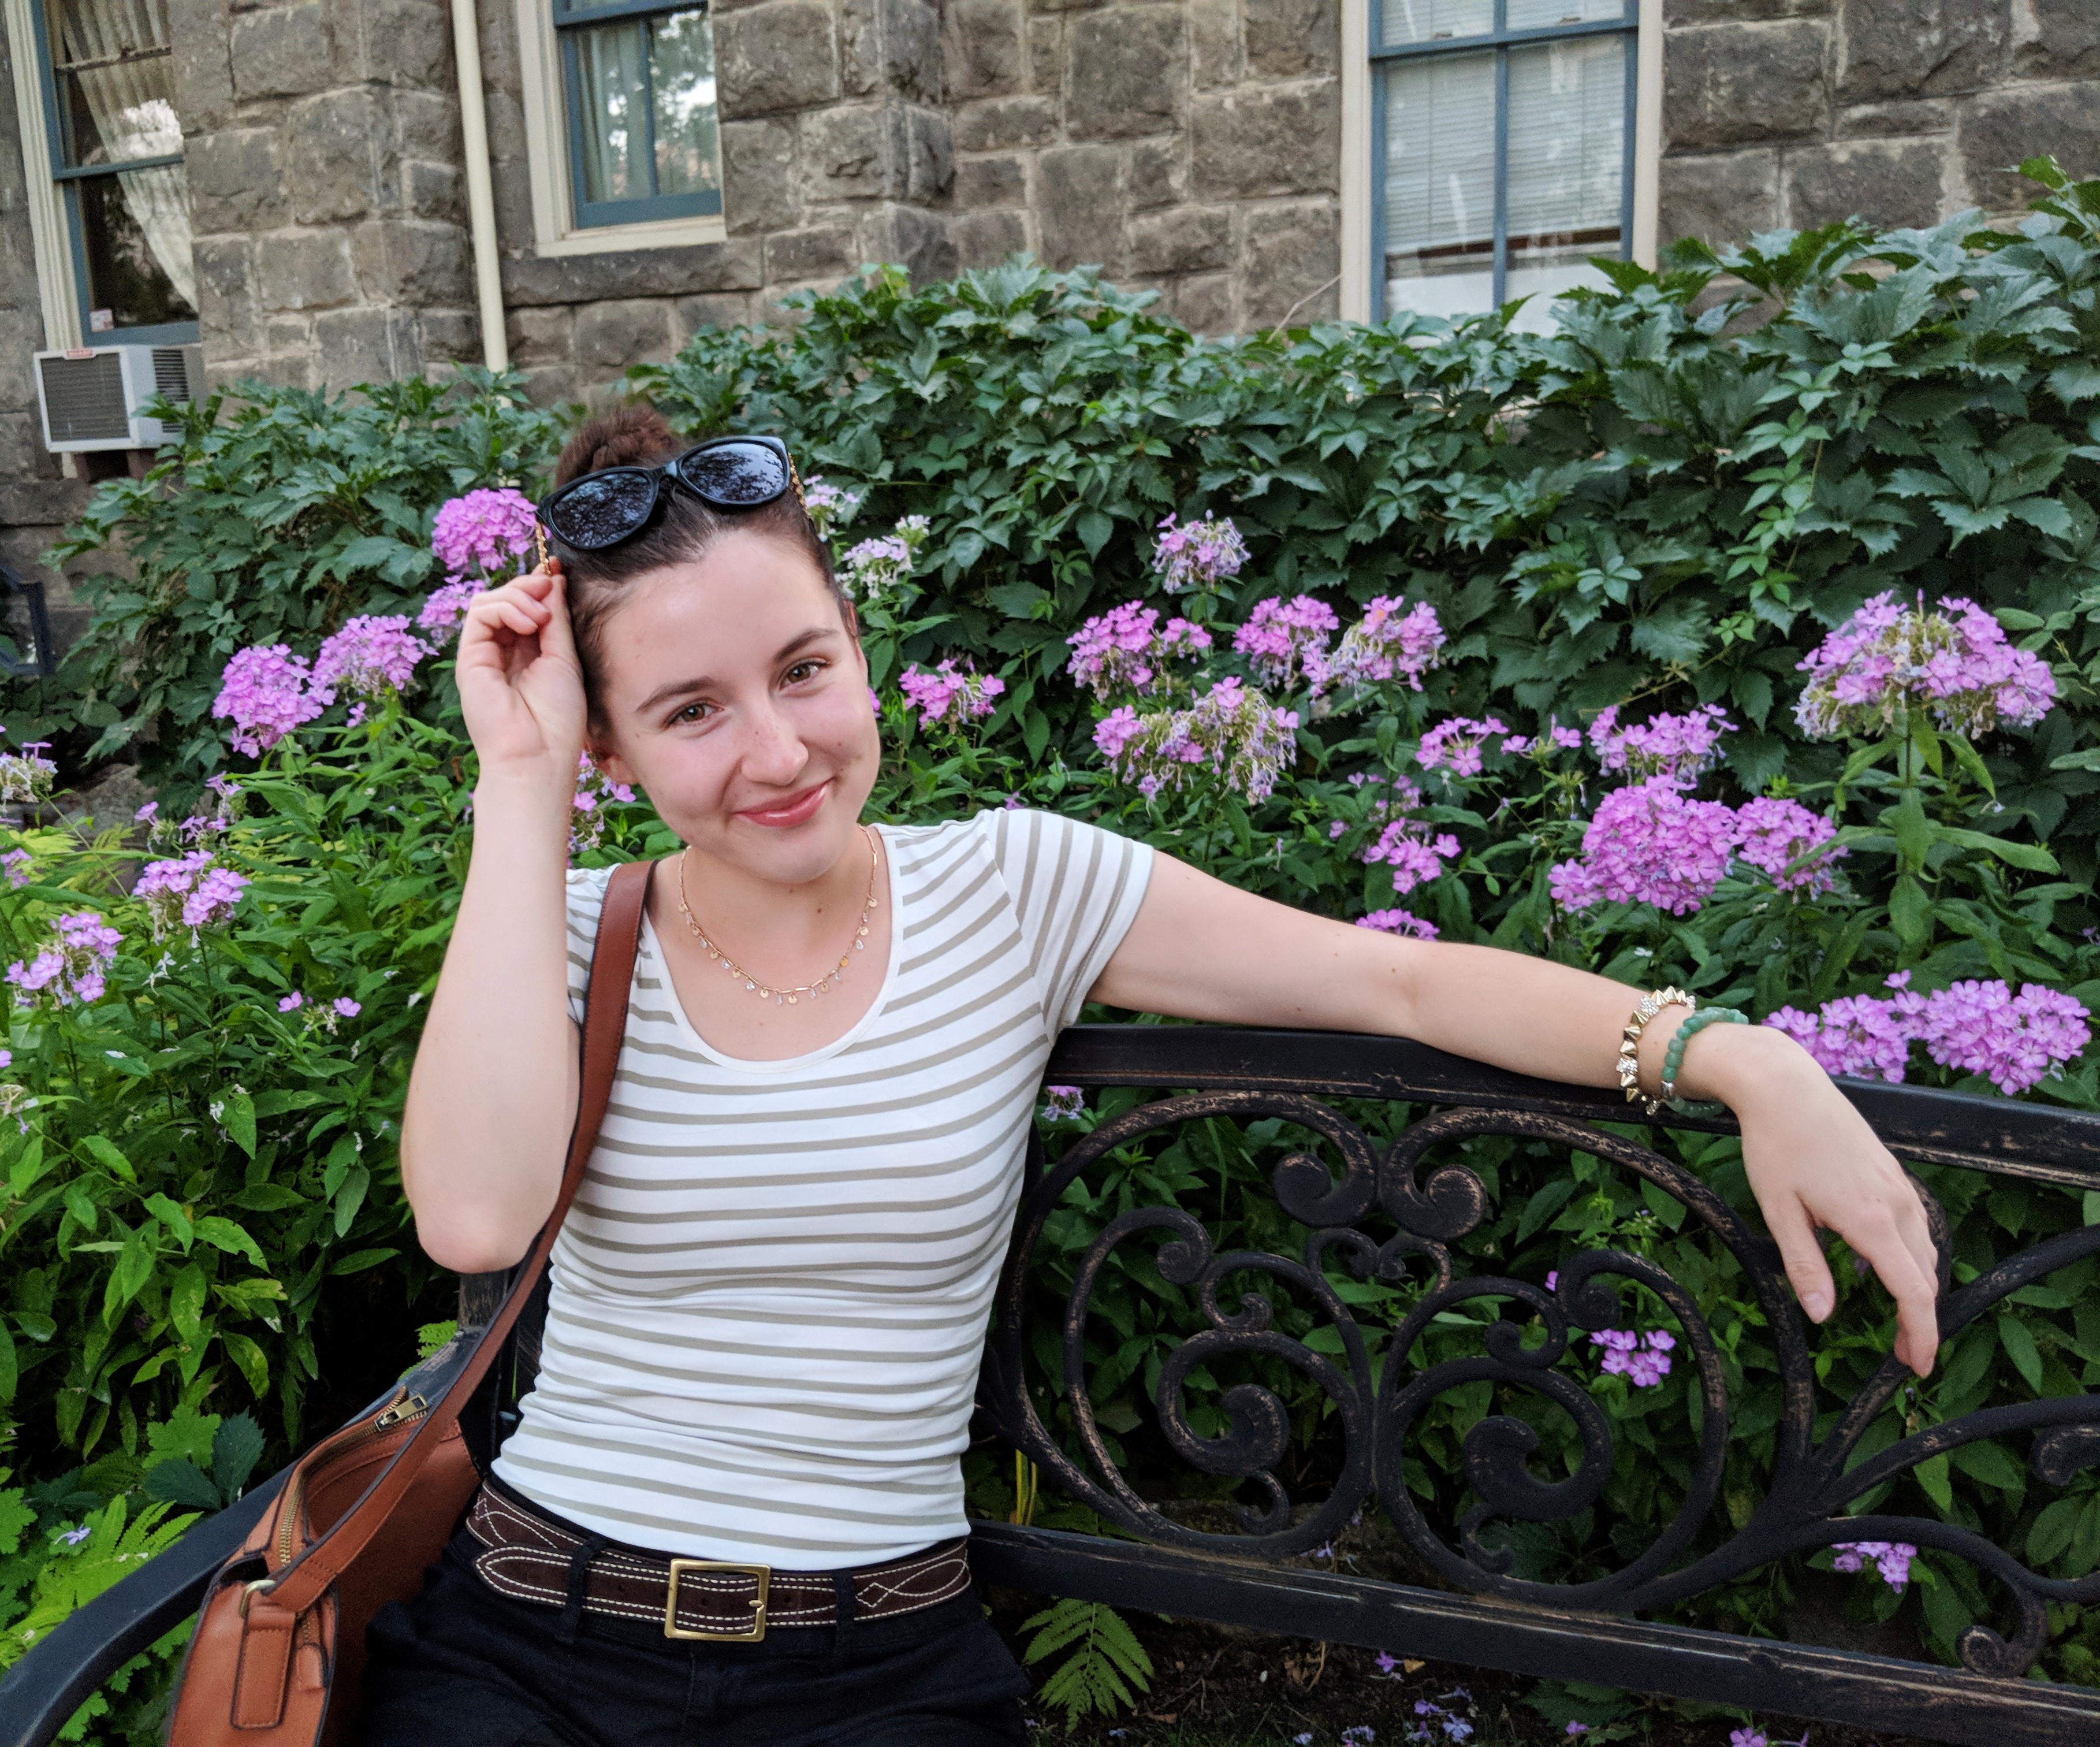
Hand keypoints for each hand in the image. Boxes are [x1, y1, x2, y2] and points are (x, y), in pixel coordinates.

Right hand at [456, 562, 586, 786]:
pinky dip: (505, 608)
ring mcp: (484, 654)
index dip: (540, 586)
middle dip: (529, 585)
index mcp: (528, 653)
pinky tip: (530, 624)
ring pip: (490, 601)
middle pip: (507, 599)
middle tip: (550, 583)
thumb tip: (554, 580)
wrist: (537, 755)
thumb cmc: (557, 718)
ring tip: (541, 618)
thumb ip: (556, 620)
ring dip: (519, 597)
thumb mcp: (564, 659)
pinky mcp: (469, 658)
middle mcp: (503, 651)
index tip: (560, 570)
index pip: (527, 606)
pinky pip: (480, 614)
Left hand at [1698, 1027, 1941, 1374]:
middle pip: (1925, 1278)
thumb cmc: (1775, 1146)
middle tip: (1903, 1356)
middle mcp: (1897, 1204)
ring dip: (1919, 1291)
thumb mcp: (1779, 1211)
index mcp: (1871, 1220)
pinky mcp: (1894, 1175)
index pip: (1912, 1292)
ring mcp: (1900, 1187)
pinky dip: (1913, 1259)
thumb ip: (1805, 1266)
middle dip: (1920, 1322)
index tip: (1918, 1366)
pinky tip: (1889, 1270)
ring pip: (1925, 1252)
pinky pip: (1917, 1227)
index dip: (1921, 1334)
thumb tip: (1822, 1317)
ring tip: (1900, 1323)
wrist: (1786, 1086)